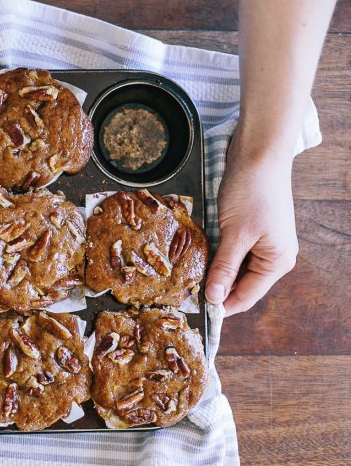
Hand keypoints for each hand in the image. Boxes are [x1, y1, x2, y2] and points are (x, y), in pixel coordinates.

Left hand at [204, 127, 298, 315]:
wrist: (258, 154)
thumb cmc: (252, 192)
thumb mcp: (236, 234)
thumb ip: (224, 267)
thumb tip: (214, 297)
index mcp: (277, 262)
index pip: (247, 296)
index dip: (223, 306)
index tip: (197, 311)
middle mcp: (274, 256)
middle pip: (241, 285)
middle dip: (217, 289)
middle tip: (187, 292)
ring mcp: (263, 243)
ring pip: (235, 269)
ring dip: (216, 273)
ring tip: (191, 277)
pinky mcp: (252, 231)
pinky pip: (234, 254)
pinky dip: (218, 257)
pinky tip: (201, 258)